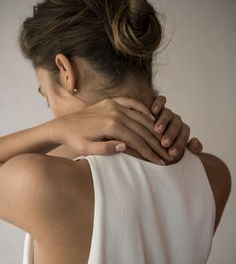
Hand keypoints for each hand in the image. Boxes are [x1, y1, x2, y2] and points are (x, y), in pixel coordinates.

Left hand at [52, 97, 167, 163]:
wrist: (63, 126)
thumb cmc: (75, 140)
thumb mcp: (87, 149)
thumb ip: (106, 149)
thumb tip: (126, 146)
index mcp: (111, 126)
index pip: (137, 141)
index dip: (150, 152)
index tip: (160, 162)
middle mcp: (115, 112)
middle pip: (142, 129)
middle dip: (156, 143)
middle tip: (167, 154)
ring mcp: (114, 105)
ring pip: (140, 117)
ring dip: (154, 129)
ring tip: (164, 140)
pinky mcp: (111, 101)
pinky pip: (132, 103)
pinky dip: (143, 109)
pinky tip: (152, 118)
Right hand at [150, 96, 202, 163]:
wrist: (147, 134)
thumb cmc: (162, 146)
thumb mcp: (174, 150)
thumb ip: (191, 148)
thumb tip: (195, 142)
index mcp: (181, 130)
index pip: (184, 135)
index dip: (179, 144)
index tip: (172, 153)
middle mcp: (174, 120)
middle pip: (176, 125)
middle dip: (170, 135)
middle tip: (164, 144)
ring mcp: (165, 112)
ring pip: (168, 114)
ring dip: (163, 121)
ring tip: (157, 130)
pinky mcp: (156, 104)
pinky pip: (160, 100)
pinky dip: (158, 104)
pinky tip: (152, 112)